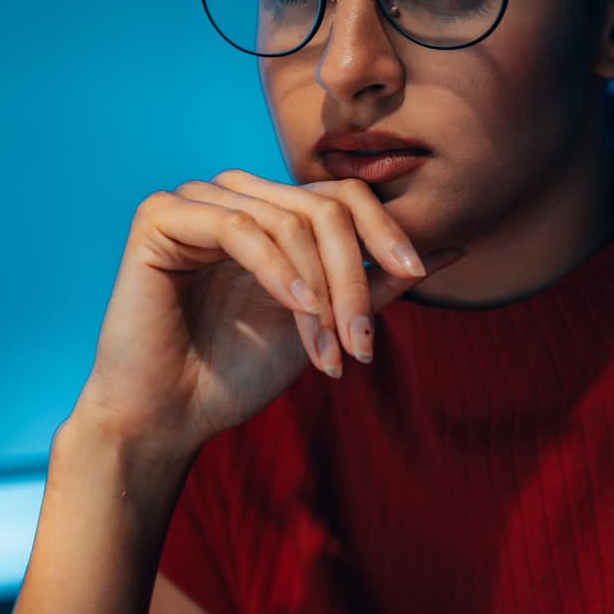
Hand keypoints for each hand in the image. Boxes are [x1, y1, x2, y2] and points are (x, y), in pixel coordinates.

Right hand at [68, 170, 464, 459]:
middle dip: (353, 278)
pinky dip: (279, 271)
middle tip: (362, 344)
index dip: (385, 229)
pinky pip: (239, 228)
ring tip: (330, 351)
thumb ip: (377, 281)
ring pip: (289, 220)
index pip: (342, 196)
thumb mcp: (325, 321)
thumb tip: (452, 248)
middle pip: (323, 208)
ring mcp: (195, 200)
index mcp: (269, 212)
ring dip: (321, 289)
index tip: (419, 270)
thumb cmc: (237, 370)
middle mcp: (233, 196)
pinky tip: (298, 310)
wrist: (169, 417)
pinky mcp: (161, 217)